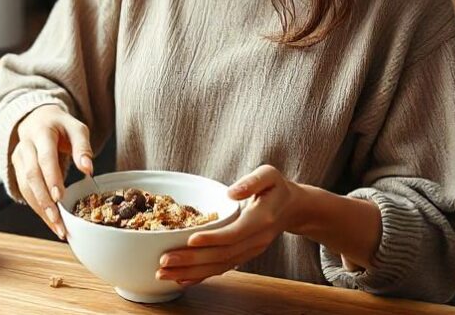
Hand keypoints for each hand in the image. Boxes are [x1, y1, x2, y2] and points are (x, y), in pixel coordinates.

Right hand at [10, 104, 93, 239]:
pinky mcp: (17, 170)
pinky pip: (25, 192)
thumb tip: (88, 169)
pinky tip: (51, 222)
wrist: (38, 119)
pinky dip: (38, 209)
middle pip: (31, 176)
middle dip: (44, 201)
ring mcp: (18, 159)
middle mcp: (25, 146)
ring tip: (57, 227)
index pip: (44, 158)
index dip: (51, 178)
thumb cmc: (61, 126)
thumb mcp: (77, 129)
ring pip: (25, 188)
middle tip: (58, 220)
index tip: (59, 197)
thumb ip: (83, 148)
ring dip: (40, 210)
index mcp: (41, 132)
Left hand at [157, 165, 303, 285]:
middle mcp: (256, 241)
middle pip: (222, 255)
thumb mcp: (269, 175)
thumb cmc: (276, 188)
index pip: (235, 233)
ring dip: (191, 272)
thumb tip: (232, 192)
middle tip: (165, 261)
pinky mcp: (243, 256)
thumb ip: (252, 181)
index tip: (191, 240)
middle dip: (192, 260)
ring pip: (219, 266)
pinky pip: (221, 269)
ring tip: (164, 273)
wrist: (291, 208)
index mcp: (262, 219)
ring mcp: (250, 252)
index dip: (213, 238)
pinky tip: (181, 280)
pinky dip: (200, 276)